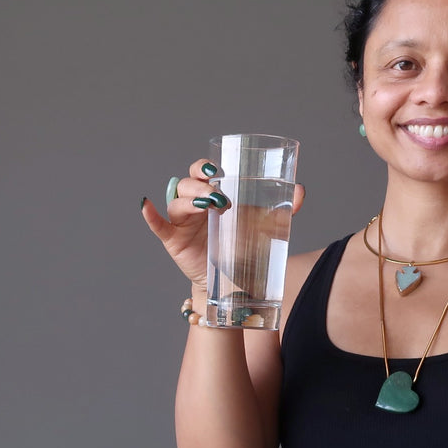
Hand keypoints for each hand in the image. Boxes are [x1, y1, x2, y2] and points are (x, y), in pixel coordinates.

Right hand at [141, 159, 305, 289]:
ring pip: (177, 202)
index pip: (201, 171)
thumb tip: (301, 190)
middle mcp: (194, 204)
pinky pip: (158, 226)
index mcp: (212, 194)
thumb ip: (281, 209)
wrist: (236, 281)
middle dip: (199, 184)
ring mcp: (183, 222)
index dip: (204, 167)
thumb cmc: (244, 246)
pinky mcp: (174, 241)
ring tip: (208, 205)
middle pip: (186, 183)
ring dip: (189, 200)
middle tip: (217, 193)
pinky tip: (146, 206)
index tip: (217, 171)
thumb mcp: (264, 226)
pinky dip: (150, 216)